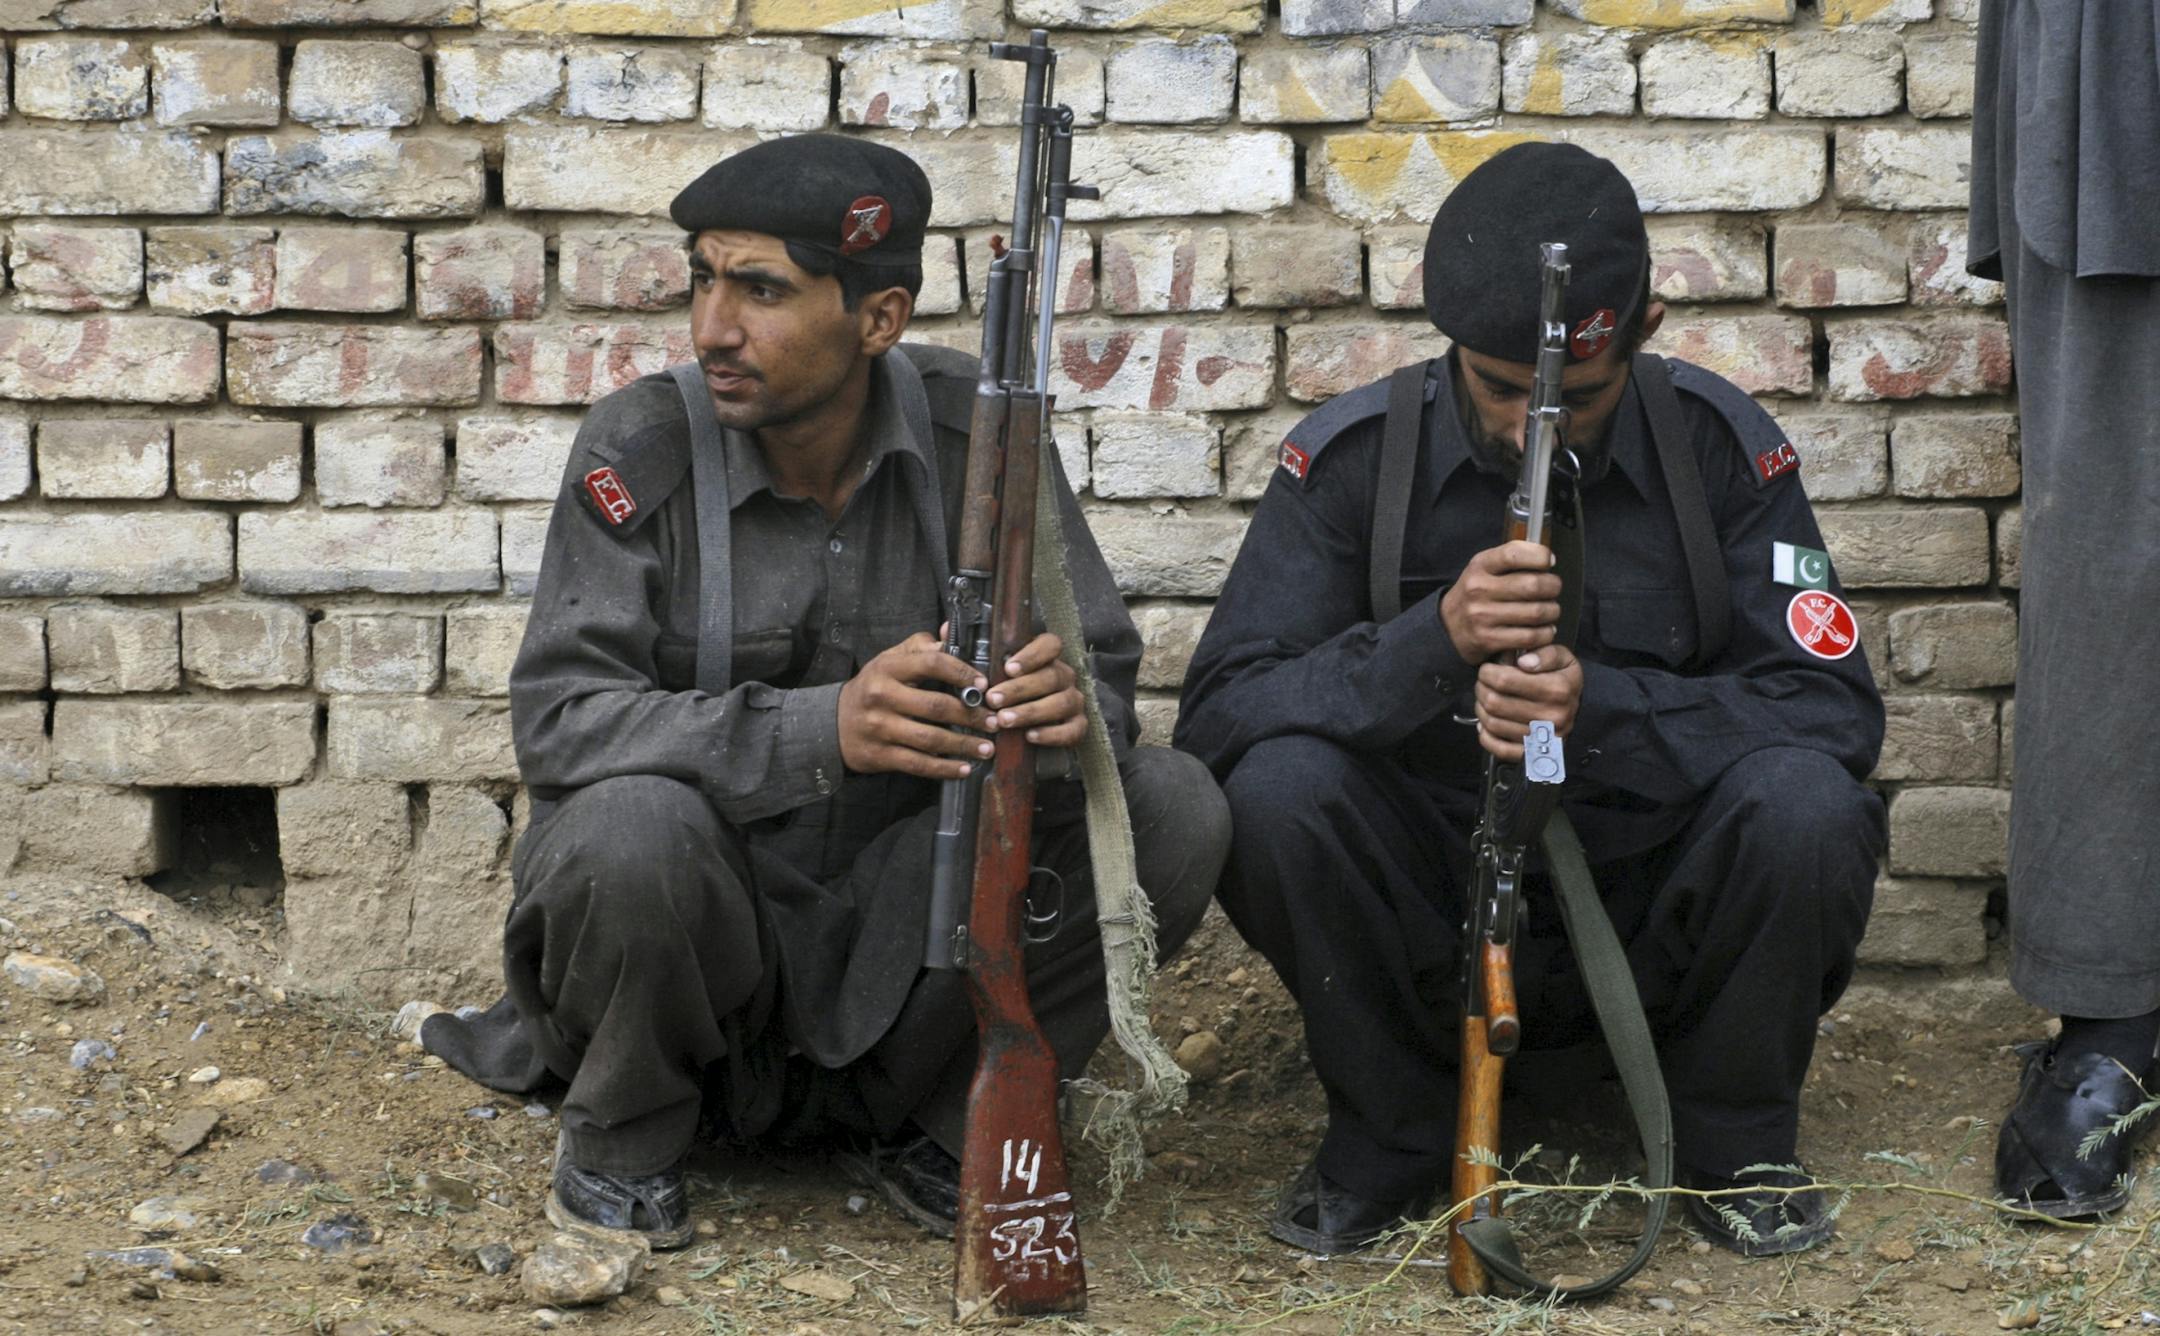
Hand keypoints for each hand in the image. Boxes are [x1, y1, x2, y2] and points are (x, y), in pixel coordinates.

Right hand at [838, 631, 992, 779]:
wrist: (832, 723)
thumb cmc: (872, 687)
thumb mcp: (889, 660)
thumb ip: (920, 646)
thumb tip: (948, 632)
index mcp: (887, 668)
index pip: (931, 664)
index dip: (961, 673)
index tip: (984, 685)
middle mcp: (881, 696)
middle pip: (936, 706)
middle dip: (971, 715)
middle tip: (994, 721)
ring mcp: (880, 728)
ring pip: (931, 739)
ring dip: (964, 745)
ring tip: (988, 747)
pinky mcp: (880, 755)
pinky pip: (918, 764)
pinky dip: (944, 768)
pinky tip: (965, 768)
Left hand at [984, 632, 1085, 748]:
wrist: (1029, 735)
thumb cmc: (1010, 700)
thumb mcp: (1002, 681)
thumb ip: (995, 674)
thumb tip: (974, 676)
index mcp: (1048, 659)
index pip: (1051, 645)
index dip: (1032, 655)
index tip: (1008, 668)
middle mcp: (1065, 677)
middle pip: (1051, 676)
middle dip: (1019, 689)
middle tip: (993, 699)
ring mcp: (1074, 701)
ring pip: (1061, 702)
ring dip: (1030, 711)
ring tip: (1004, 719)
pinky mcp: (1079, 726)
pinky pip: (1071, 730)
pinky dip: (1050, 734)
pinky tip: (1030, 736)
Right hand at [1439, 541, 1561, 664]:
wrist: (1449, 626)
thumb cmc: (1478, 593)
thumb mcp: (1486, 568)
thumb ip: (1513, 559)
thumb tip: (1549, 559)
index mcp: (1480, 565)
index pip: (1514, 554)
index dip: (1540, 556)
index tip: (1549, 562)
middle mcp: (1478, 589)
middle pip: (1533, 585)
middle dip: (1553, 587)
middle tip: (1554, 590)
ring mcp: (1482, 616)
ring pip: (1536, 612)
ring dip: (1552, 612)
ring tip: (1550, 611)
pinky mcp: (1488, 639)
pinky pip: (1530, 637)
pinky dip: (1545, 634)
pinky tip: (1544, 630)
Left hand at [1473, 644, 1582, 762]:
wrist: (1577, 708)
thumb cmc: (1564, 680)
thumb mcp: (1563, 657)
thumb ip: (1544, 652)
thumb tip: (1524, 661)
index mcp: (1557, 689)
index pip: (1504, 680)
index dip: (1487, 672)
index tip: (1487, 670)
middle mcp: (1551, 716)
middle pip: (1495, 702)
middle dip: (1482, 689)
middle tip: (1483, 684)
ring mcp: (1542, 737)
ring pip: (1493, 724)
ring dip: (1482, 710)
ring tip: (1486, 700)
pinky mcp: (1534, 753)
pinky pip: (1500, 749)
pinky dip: (1487, 737)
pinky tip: (1488, 724)